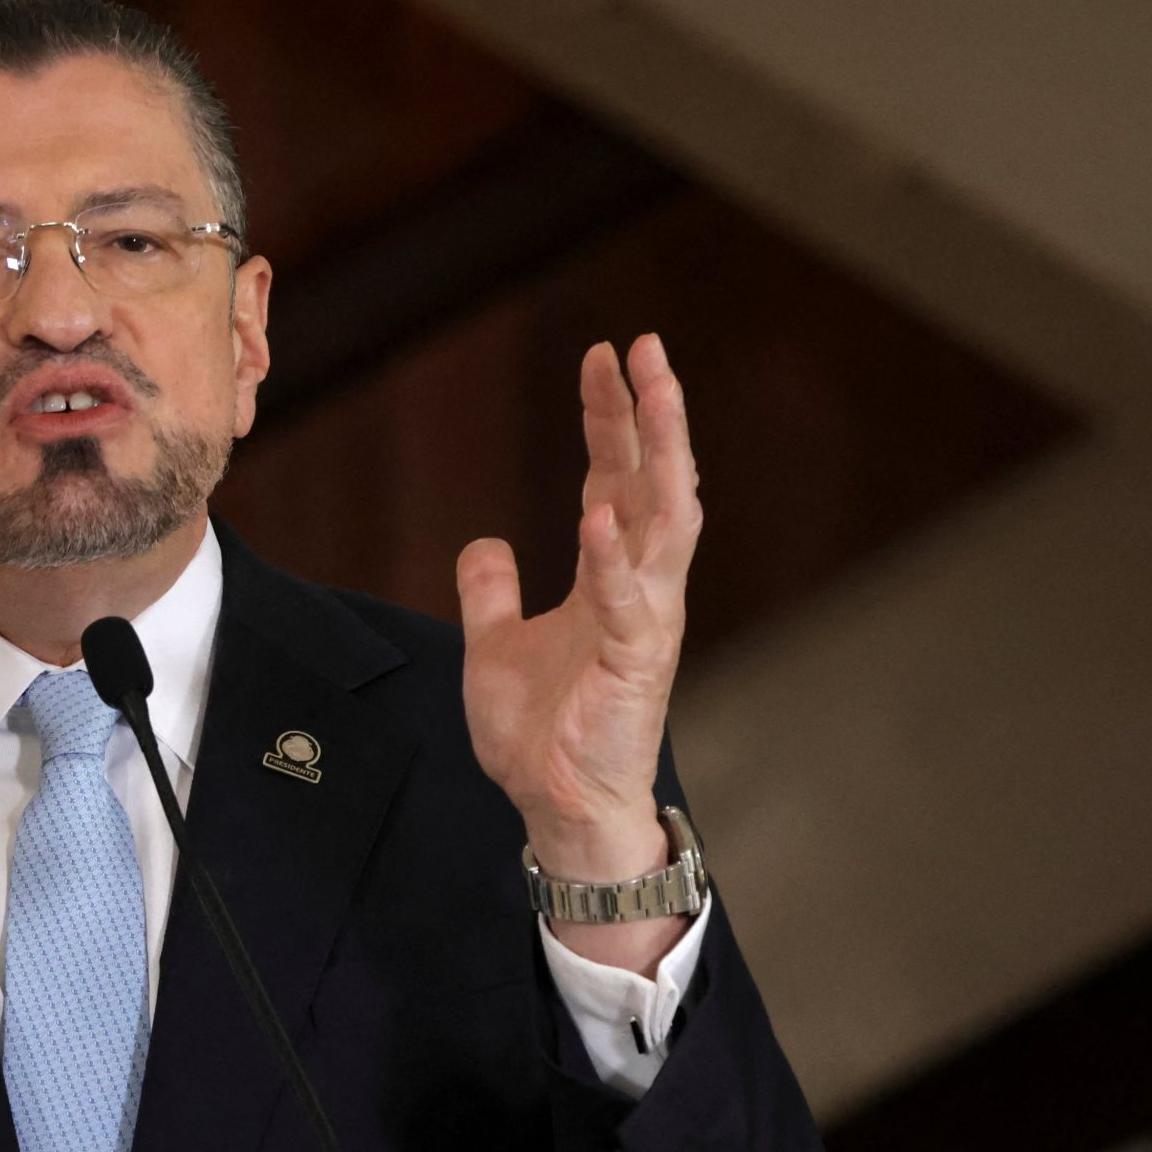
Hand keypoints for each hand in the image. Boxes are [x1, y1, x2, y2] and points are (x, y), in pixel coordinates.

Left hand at [455, 335, 699, 886]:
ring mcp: (644, 621)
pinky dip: (614, 557)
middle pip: (654, 480)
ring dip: (662, 454)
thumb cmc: (541, 733)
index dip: (610, 417)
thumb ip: (491, 592)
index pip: (616, 476)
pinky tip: (598, 513)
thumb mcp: (496, 646)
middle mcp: (640, 586)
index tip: (603, 357)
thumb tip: (485, 542)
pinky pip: (629, 601)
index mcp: (611, 575)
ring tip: (654, 392)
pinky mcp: (634, 663)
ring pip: (666, 521)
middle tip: (646, 346)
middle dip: (653, 412)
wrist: (556, 805)